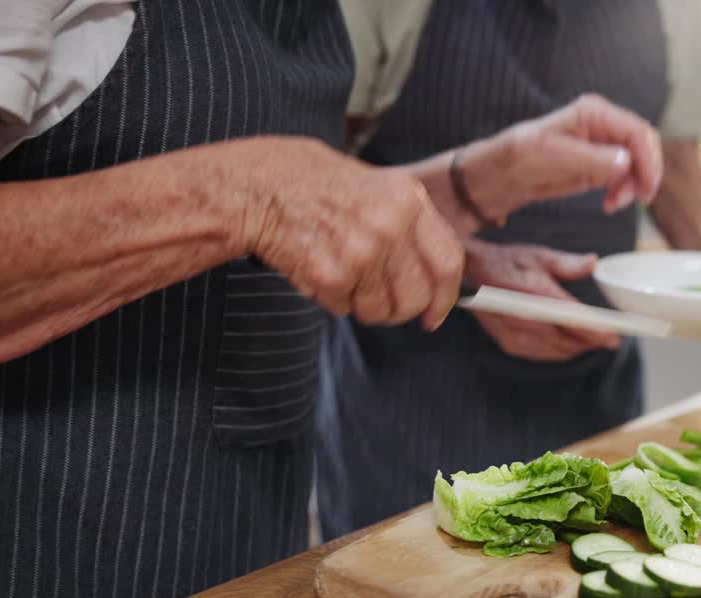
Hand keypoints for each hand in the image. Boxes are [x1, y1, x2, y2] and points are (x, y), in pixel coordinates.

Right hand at [234, 137, 463, 328]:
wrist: (252, 186)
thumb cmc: (308, 182)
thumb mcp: (373, 185)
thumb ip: (406, 222)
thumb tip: (431, 269)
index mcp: (407, 198)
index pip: (448, 261)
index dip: (446, 296)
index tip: (436, 312)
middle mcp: (391, 225)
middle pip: (417, 295)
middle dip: (401, 311)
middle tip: (383, 307)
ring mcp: (362, 252)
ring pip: (381, 309)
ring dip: (363, 306)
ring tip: (341, 277)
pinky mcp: (332, 275)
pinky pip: (345, 308)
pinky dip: (332, 300)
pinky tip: (316, 270)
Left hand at [464, 94, 662, 219]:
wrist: (504, 174)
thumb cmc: (521, 157)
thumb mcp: (556, 157)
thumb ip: (593, 159)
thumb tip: (626, 162)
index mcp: (594, 112)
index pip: (635, 131)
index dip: (647, 159)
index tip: (646, 187)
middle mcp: (603, 124)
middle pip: (644, 144)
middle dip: (645, 172)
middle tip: (638, 198)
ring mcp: (603, 145)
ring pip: (639, 162)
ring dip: (634, 185)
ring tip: (616, 204)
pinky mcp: (600, 164)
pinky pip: (626, 175)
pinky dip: (624, 191)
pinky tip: (610, 204)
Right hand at [464, 238, 620, 361]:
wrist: (470, 274)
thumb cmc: (507, 262)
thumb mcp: (538, 255)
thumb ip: (567, 263)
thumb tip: (593, 262)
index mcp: (530, 291)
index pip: (568, 317)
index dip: (593, 330)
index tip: (613, 337)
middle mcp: (520, 316)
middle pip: (564, 338)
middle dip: (590, 342)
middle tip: (612, 340)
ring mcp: (512, 333)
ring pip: (554, 350)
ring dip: (577, 349)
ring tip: (596, 343)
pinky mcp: (508, 343)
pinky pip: (541, 354)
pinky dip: (559, 352)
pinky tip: (572, 346)